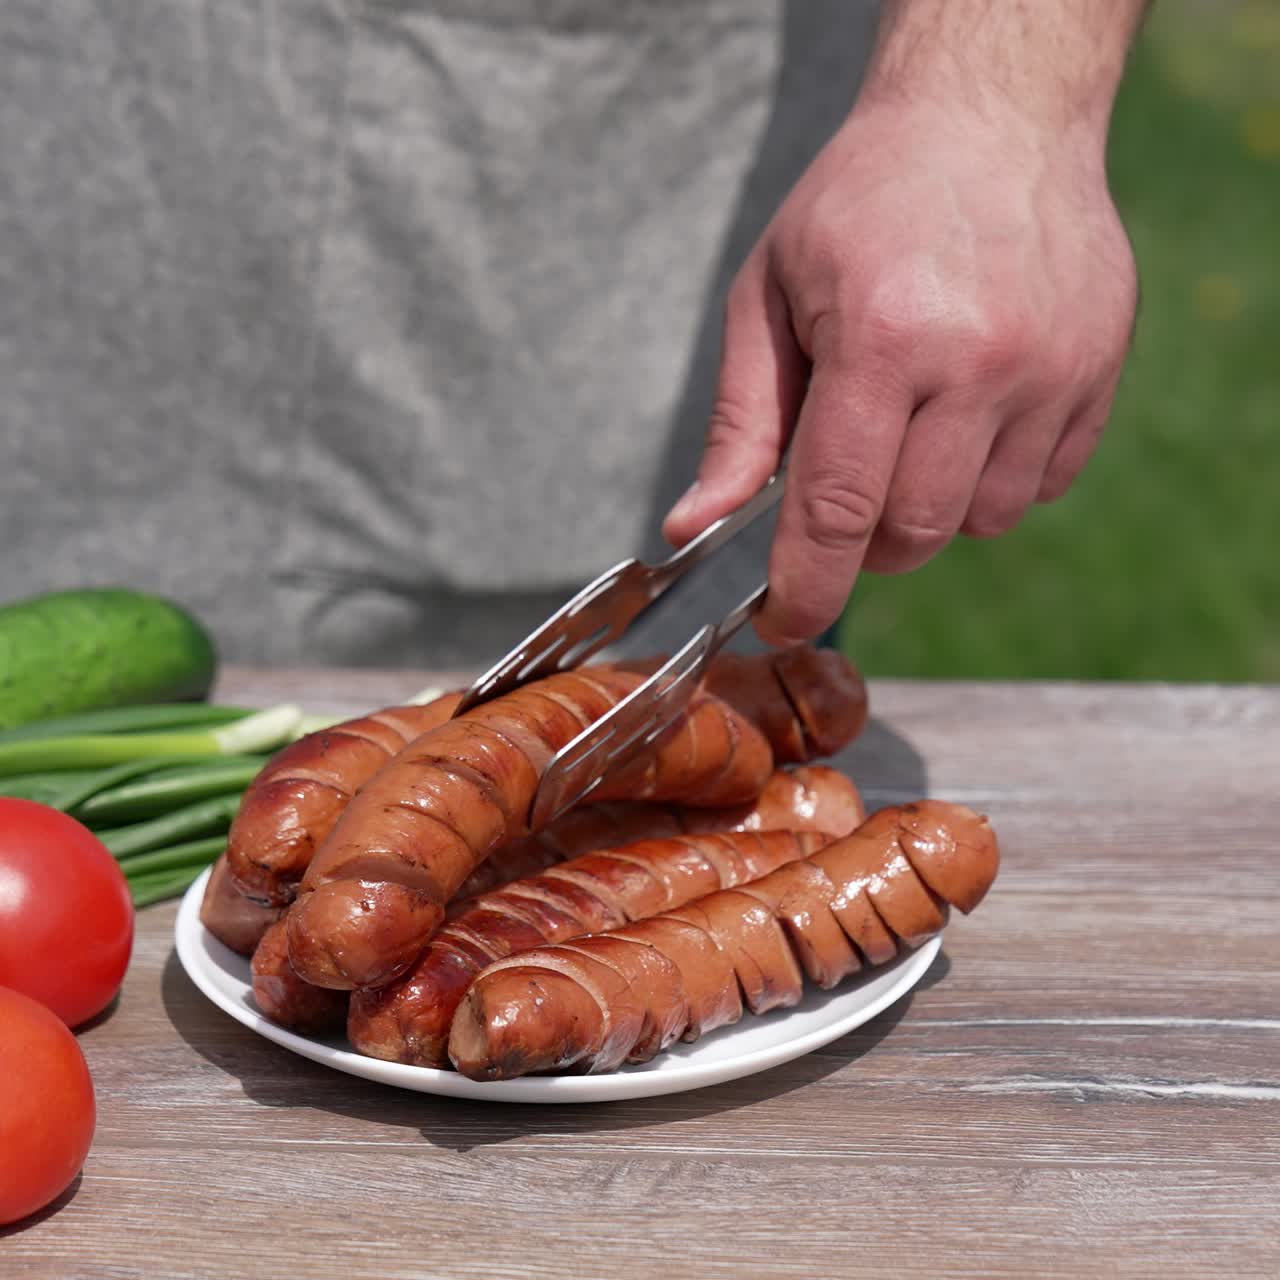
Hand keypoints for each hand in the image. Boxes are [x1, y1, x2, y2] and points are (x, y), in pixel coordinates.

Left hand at [663, 92, 1137, 646]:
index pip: (837, 509)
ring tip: (910, 433)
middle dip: (864, 542)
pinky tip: (969, 418)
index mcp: (883, 337)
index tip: (786, 621)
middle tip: (844, 490)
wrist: (991, 117)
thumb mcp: (769, 296)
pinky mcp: (1099, 373)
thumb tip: (695, 528)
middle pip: (912, 533)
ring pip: (980, 521)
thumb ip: (740, 425)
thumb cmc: (860, 204)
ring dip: (930, 510)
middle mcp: (979, 361)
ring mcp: (1053, 370)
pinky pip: (1041, 487)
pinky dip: (993, 481)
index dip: (806, 587)